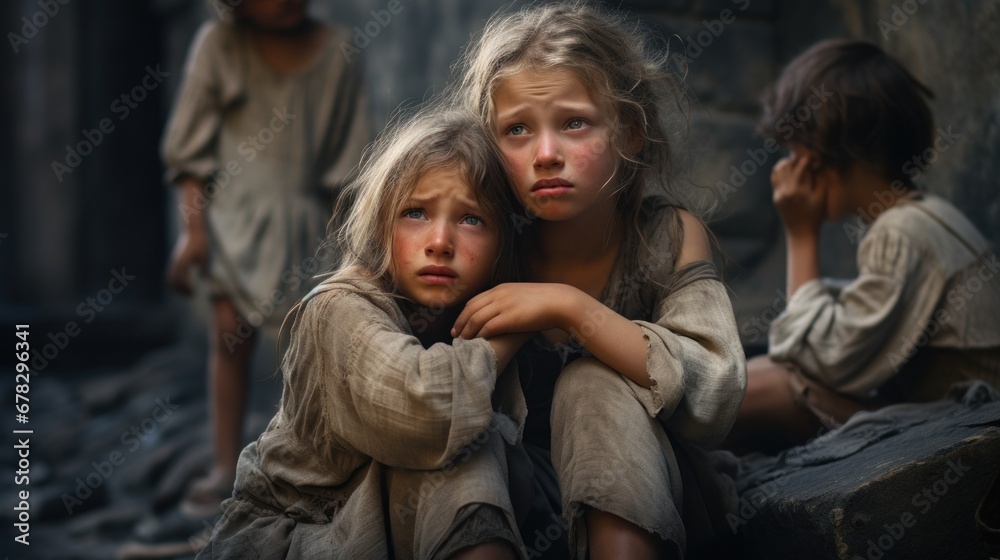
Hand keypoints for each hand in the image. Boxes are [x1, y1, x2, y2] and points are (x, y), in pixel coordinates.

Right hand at [167, 229, 208, 295]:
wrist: (193, 232)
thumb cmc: (201, 243)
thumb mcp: (205, 256)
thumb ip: (203, 268)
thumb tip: (202, 279)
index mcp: (183, 262)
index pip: (181, 279)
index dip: (186, 288)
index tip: (194, 293)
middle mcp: (177, 263)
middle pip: (173, 280)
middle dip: (180, 290)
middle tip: (191, 295)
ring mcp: (175, 261)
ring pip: (170, 277)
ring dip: (177, 286)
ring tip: (187, 291)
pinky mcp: (175, 260)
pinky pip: (172, 273)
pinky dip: (176, 280)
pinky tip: (185, 284)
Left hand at [451, 283, 575, 338]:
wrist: (560, 301)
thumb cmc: (546, 301)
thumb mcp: (523, 296)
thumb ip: (510, 301)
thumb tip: (505, 310)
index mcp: (501, 289)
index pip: (474, 300)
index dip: (464, 313)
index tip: (458, 323)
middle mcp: (499, 295)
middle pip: (471, 309)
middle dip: (460, 322)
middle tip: (454, 334)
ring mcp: (503, 305)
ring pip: (476, 318)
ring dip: (467, 331)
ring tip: (462, 341)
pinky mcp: (509, 317)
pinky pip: (488, 327)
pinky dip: (479, 335)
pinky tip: (477, 342)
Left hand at [771, 150, 826, 235]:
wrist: (801, 233)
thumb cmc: (816, 216)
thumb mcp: (822, 197)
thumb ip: (820, 180)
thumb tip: (819, 164)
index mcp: (797, 191)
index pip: (799, 168)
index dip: (806, 159)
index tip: (812, 155)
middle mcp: (784, 192)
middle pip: (785, 167)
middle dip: (794, 160)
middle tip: (803, 157)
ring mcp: (778, 195)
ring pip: (776, 172)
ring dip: (785, 164)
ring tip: (795, 162)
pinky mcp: (776, 198)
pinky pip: (775, 180)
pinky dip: (781, 172)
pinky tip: (790, 171)